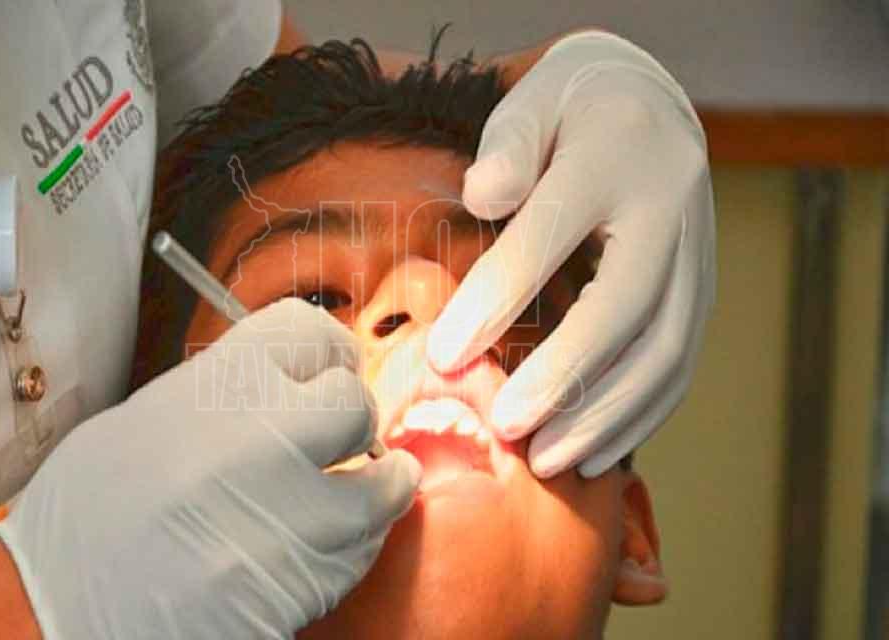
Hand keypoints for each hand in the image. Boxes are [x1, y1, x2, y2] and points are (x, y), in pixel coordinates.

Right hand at [0, 298, 420, 638]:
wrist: (57, 622)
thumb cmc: (86, 522)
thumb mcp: (143, 423)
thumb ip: (224, 394)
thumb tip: (289, 383)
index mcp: (214, 385)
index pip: (311, 332)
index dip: (325, 352)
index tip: (328, 370)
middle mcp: (262, 436)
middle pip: (356, 404)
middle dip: (353, 419)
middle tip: (341, 436)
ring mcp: (290, 513)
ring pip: (383, 484)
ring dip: (380, 485)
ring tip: (369, 485)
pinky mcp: (305, 581)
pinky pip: (362, 550)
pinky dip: (356, 542)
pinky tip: (327, 541)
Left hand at [427, 31, 714, 477]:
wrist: (649, 105)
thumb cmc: (568, 112)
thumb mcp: (531, 105)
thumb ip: (507, 146)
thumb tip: (480, 195)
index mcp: (617, 155)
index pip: (550, 234)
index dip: (497, 298)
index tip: (443, 356)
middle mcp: (670, 210)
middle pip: (625, 308)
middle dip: (565, 377)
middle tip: (505, 427)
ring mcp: (697, 256)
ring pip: (665, 352)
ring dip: (606, 416)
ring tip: (546, 459)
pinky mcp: (701, 292)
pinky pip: (680, 365)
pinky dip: (640, 417)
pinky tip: (593, 452)